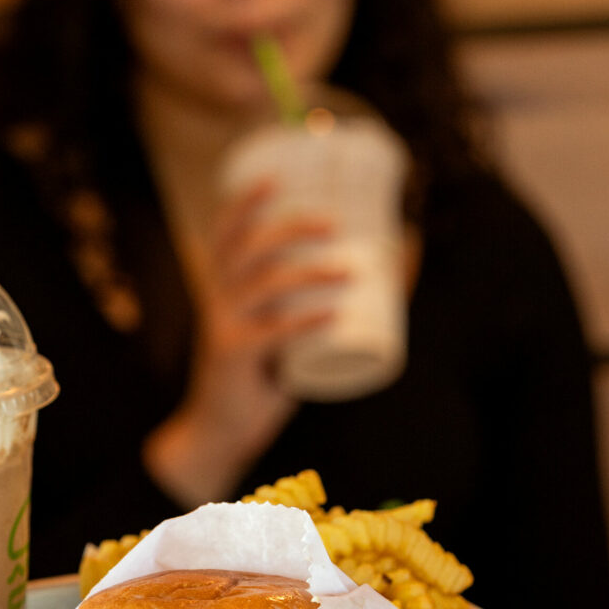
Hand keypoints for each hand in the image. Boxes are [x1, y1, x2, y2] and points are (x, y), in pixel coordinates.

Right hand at [144, 179, 345, 505]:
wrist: (219, 432)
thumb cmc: (259, 378)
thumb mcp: (280, 336)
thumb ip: (315, 307)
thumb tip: (390, 274)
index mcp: (223, 288)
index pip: (226, 234)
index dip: (244, 202)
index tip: (273, 176)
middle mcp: (217, 300)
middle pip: (249, 248)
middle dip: (290, 228)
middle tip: (333, 223)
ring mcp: (223, 327)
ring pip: (265, 284)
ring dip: (310, 272)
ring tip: (349, 271)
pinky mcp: (233, 357)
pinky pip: (271, 332)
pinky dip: (305, 320)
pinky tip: (332, 313)